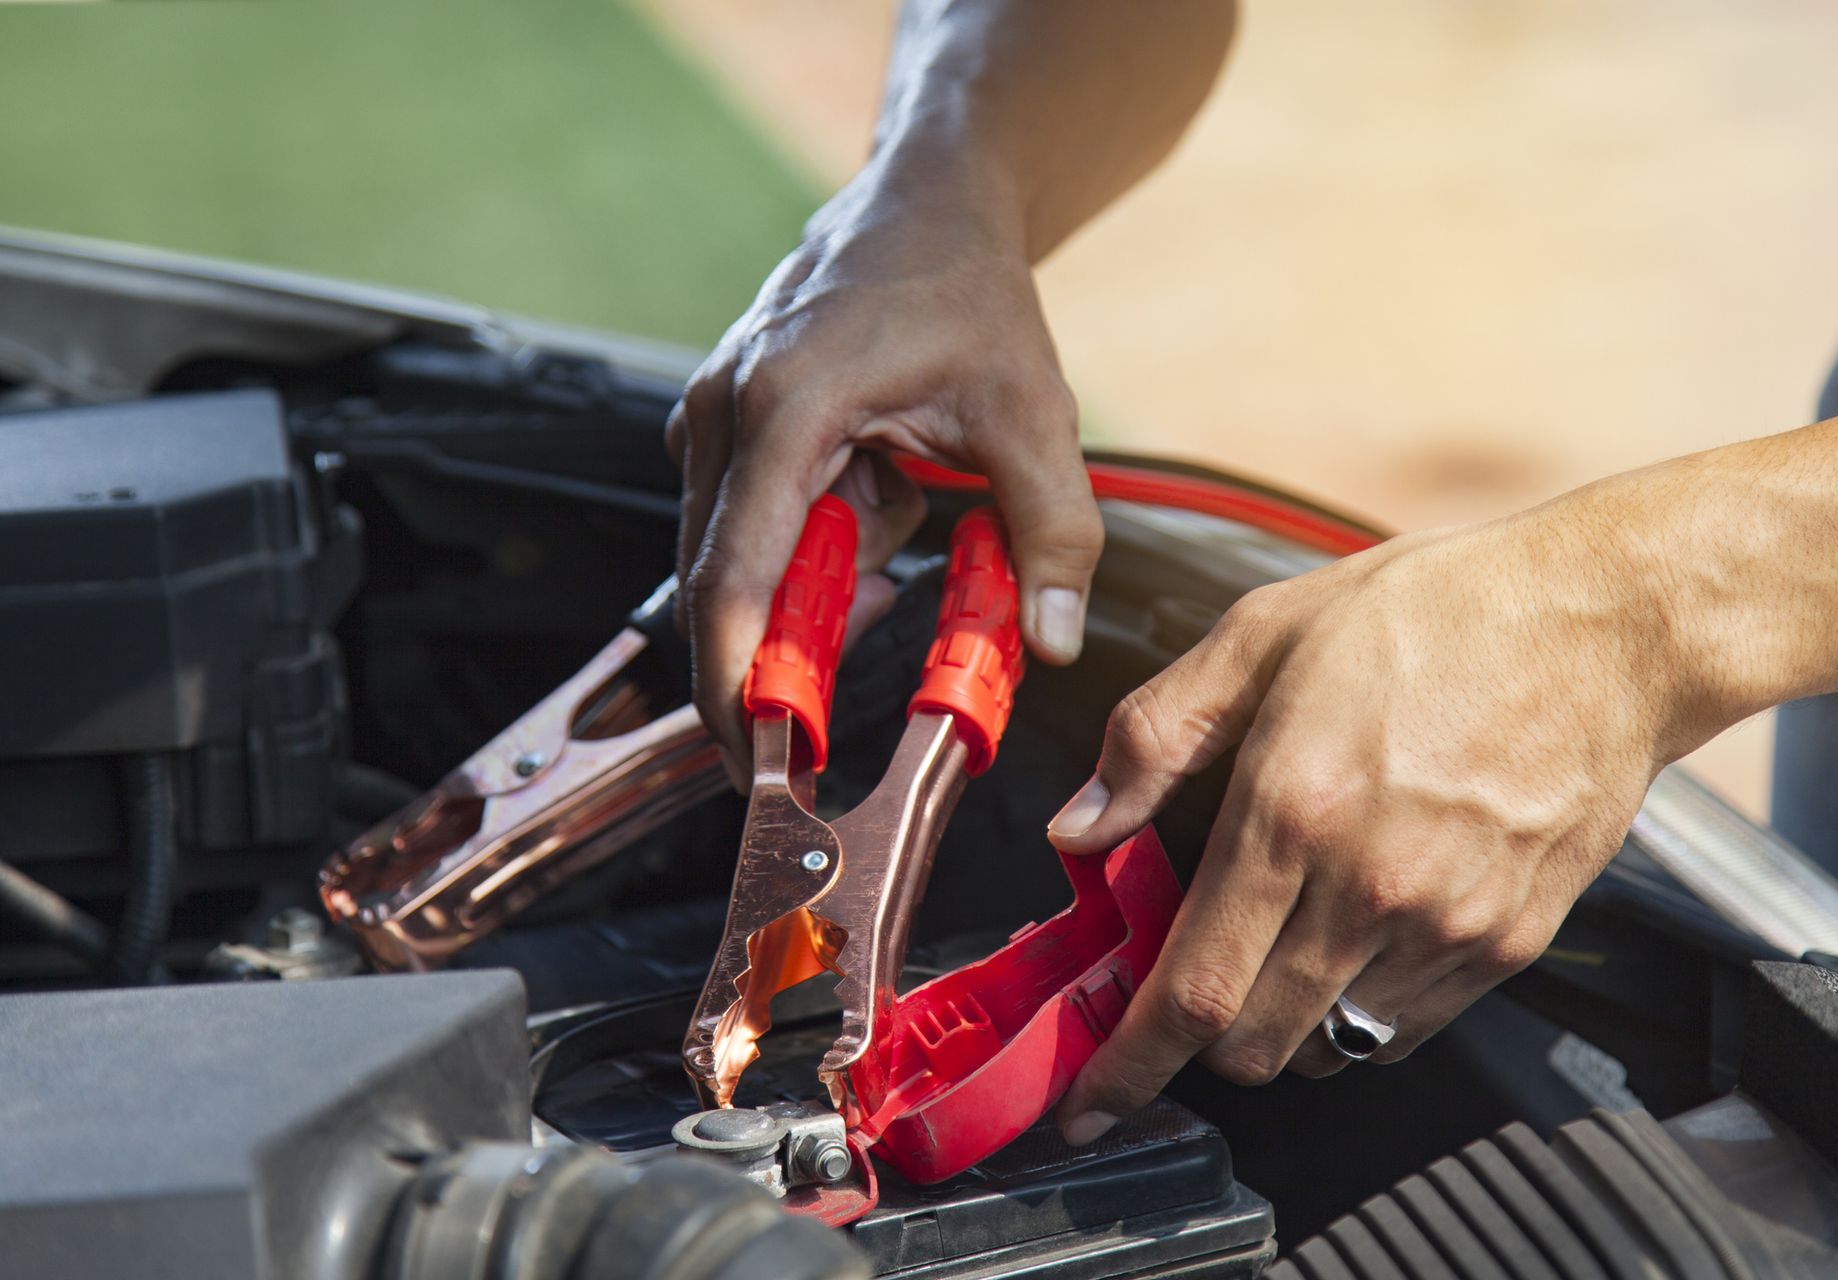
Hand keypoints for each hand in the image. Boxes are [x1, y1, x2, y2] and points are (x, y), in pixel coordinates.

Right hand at [667, 164, 1101, 784]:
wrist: (929, 203)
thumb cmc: (968, 292)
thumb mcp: (1032, 415)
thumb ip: (1053, 532)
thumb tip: (1053, 642)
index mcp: (784, 409)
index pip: (734, 582)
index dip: (737, 687)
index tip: (761, 762)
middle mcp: (723, 416)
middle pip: (723, 589)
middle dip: (787, 655)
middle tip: (863, 678)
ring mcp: (713, 419)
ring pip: (742, 563)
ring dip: (820, 585)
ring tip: (905, 517)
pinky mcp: (725, 431)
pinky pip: (756, 531)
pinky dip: (819, 548)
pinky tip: (883, 499)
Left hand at [1045, 492, 1711, 1142]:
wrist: (1607, 625)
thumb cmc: (1435, 615)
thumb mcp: (1262, 634)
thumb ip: (1155, 737)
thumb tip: (1079, 828)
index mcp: (1293, 810)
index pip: (1193, 990)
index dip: (1129, 1066)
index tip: (1088, 1107)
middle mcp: (1371, 888)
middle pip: (1252, 1044)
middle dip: (1197, 1037)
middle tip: (1188, 976)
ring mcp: (1449, 928)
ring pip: (1328, 1048)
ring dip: (1280, 1022)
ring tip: (1282, 939)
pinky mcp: (1509, 945)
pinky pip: (1404, 1030)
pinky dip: (1357, 1010)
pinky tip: (1356, 931)